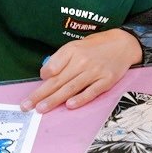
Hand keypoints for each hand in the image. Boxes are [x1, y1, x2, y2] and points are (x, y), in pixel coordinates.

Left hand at [23, 29, 142, 112]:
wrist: (124, 43)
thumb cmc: (97, 46)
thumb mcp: (76, 45)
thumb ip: (60, 58)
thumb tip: (46, 74)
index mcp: (73, 50)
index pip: (53, 67)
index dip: (42, 79)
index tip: (33, 90)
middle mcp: (82, 61)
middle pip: (58, 81)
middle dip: (41, 94)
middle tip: (27, 106)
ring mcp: (95, 72)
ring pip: (71, 88)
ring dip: (55, 99)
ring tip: (41, 108)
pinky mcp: (106, 81)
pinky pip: (91, 91)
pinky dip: (80, 98)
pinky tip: (69, 105)